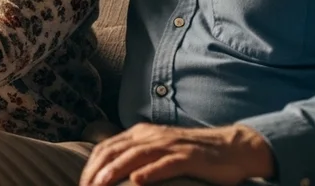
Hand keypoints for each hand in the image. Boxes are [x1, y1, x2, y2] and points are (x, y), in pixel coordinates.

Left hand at [80, 123, 274, 185]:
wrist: (231, 148)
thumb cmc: (191, 153)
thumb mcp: (158, 149)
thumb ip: (136, 155)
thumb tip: (110, 170)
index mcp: (140, 134)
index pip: (106, 147)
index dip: (91, 165)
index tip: (82, 183)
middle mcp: (151, 136)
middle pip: (116, 150)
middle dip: (97, 170)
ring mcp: (170, 145)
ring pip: (136, 155)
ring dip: (116, 170)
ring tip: (101, 184)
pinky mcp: (189, 157)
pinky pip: (166, 164)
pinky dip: (150, 172)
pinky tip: (137, 181)